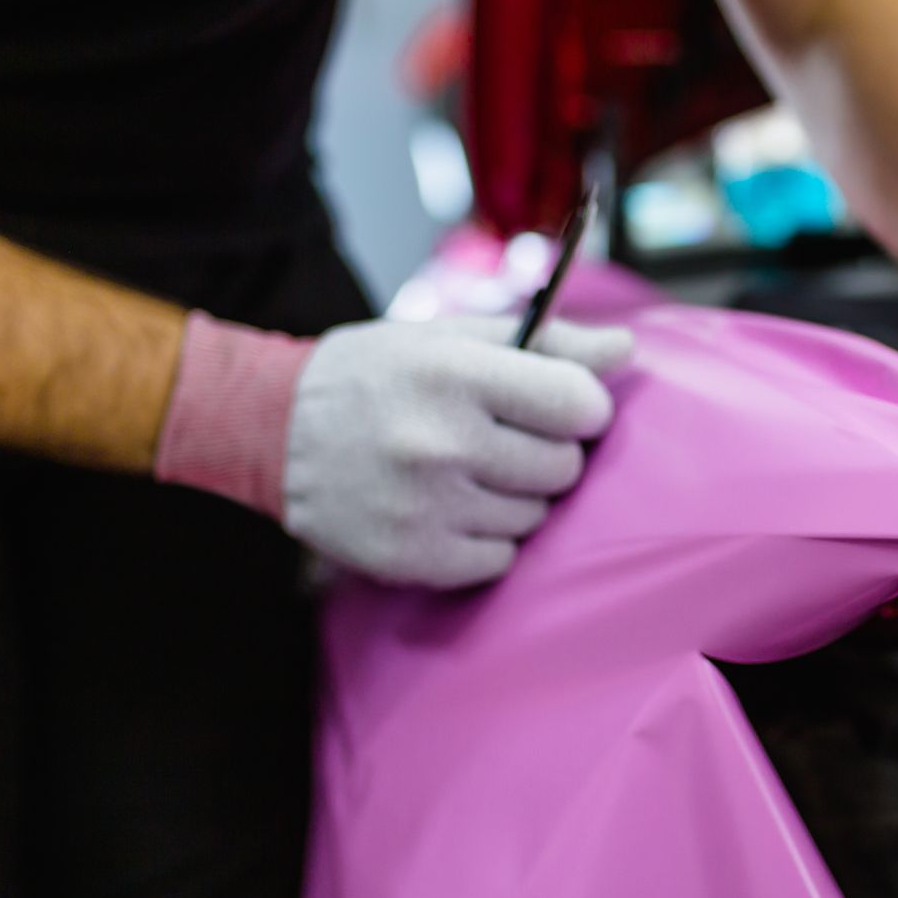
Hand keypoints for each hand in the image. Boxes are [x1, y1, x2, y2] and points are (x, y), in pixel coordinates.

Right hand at [154, 312, 632, 587]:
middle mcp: (443, 442)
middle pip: (563, 467)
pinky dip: (488, 540)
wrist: (271, 429)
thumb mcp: (449, 337)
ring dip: (517, 498)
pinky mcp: (412, 557)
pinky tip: (452, 510)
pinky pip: (500, 560)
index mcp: (456, 374)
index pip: (577, 403)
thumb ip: (544, 341)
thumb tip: (626, 350)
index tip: (561, 406)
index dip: (582, 406)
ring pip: (535, 517)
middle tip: (504, 440)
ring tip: (469, 473)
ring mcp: (427, 506)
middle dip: (548, 453)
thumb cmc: (375, 375)